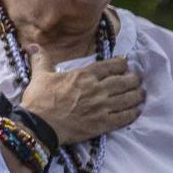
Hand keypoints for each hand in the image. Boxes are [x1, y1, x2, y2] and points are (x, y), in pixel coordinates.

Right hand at [23, 50, 143, 145]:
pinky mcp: (103, 123)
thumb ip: (41, 59)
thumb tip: (32, 45)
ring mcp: (102, 107)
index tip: (124, 65)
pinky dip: (134, 113)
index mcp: (84, 75)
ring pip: (129, 98)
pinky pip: (125, 117)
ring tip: (140, 93)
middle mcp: (98, 89)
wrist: (39, 126)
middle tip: (136, 79)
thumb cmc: (39, 100)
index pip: (112, 66)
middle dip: (134, 78)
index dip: (122, 64)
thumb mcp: (39, 76)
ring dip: (138, 95)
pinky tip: (136, 110)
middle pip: (126, 81)